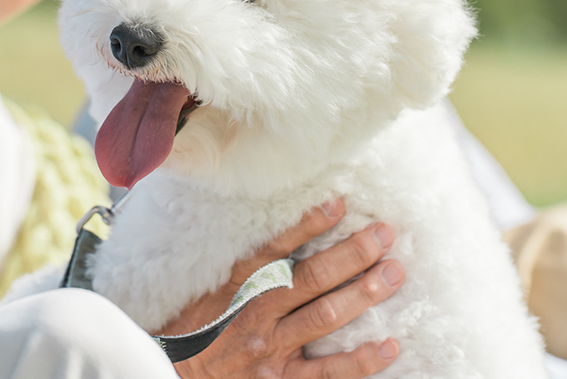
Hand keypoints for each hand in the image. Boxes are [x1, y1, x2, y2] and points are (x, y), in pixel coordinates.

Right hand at [166, 199, 403, 378]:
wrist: (171, 374)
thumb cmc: (192, 329)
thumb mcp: (208, 288)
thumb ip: (243, 266)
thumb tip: (282, 237)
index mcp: (237, 284)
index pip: (277, 246)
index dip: (310, 223)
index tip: (340, 204)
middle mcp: (257, 312)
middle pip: (313, 277)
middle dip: (354, 253)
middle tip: (385, 234)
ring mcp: (272, 348)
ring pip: (326, 315)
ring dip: (365, 293)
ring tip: (395, 273)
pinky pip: (328, 371)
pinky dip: (361, 360)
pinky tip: (390, 344)